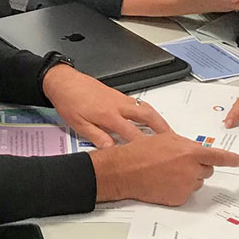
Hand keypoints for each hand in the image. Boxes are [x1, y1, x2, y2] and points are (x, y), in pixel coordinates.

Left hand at [42, 64, 170, 147]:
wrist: (63, 81)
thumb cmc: (69, 102)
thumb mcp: (78, 124)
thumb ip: (97, 137)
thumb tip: (112, 150)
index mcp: (108, 115)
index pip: (133, 134)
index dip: (146, 147)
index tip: (157, 156)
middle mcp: (118, 105)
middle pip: (147, 117)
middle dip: (162, 129)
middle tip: (174, 142)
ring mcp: (120, 98)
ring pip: (145, 108)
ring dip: (159, 120)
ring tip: (168, 132)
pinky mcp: (117, 94)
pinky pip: (138, 103)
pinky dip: (148, 112)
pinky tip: (151, 118)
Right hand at [90, 132, 238, 205]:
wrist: (125, 171)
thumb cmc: (140, 152)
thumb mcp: (165, 139)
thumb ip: (185, 145)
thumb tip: (197, 149)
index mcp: (189, 153)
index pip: (217, 157)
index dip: (230, 159)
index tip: (238, 161)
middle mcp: (191, 170)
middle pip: (206, 170)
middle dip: (197, 167)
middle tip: (177, 163)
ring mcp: (186, 186)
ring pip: (196, 182)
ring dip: (187, 178)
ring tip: (166, 172)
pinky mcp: (179, 198)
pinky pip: (186, 193)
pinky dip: (178, 189)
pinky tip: (164, 182)